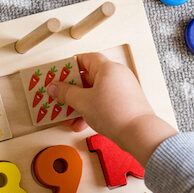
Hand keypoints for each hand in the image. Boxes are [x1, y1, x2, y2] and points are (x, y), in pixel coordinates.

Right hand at [49, 53, 176, 166]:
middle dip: (72, 89)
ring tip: (69, 113)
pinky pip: (103, 102)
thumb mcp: (83, 102)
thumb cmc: (116, 113)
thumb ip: (66, 93)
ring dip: (80, 103)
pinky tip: (81, 123)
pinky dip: (92, 110)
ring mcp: (122, 89)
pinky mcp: (125, 102)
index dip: (70, 65)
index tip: (59, 74)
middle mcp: (117, 75)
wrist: (139, 133)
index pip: (86, 58)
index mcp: (108, 68)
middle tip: (60, 95)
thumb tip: (54, 87)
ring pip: (95, 92)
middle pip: (89, 76)